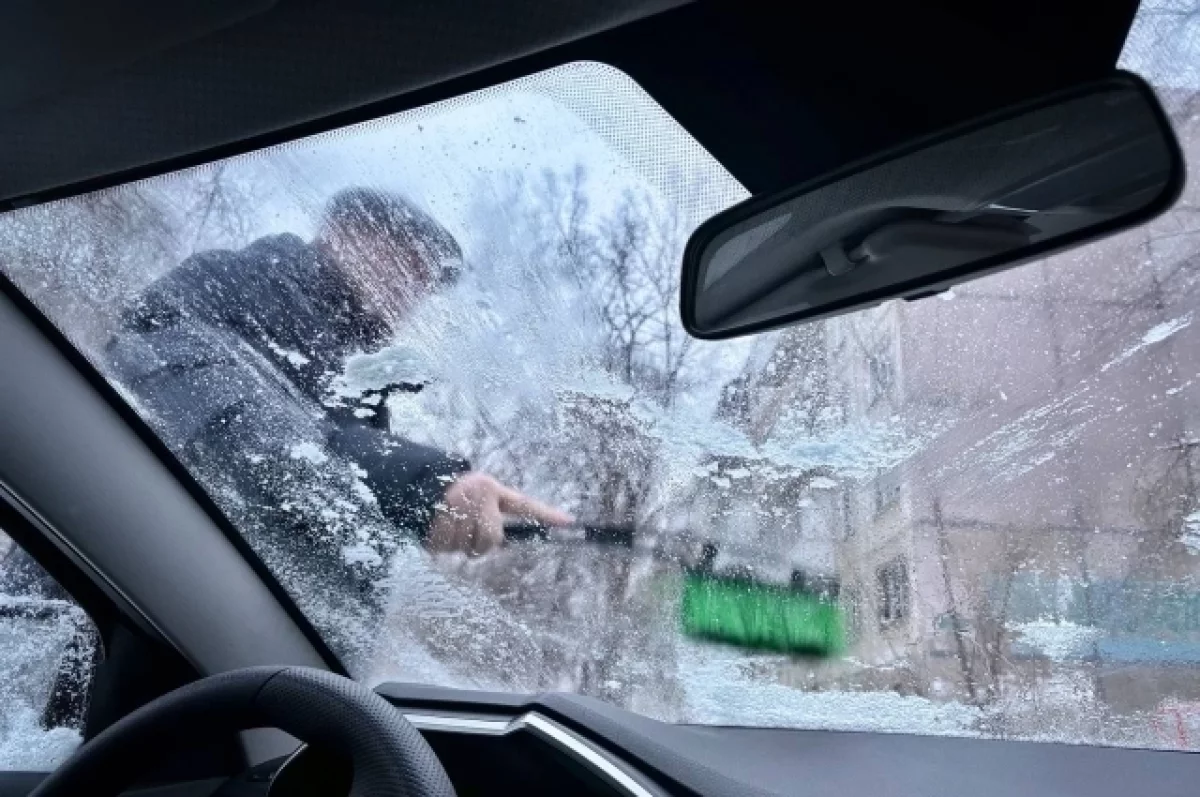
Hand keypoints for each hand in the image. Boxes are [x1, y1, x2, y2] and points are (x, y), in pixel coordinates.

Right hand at [427, 472, 572, 554]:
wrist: (419, 485)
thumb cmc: (457, 492)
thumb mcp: (481, 492)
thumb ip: (497, 512)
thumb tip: (505, 543)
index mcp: (491, 489)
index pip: (524, 505)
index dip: (546, 515)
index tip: (570, 522)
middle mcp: (478, 499)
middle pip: (492, 539)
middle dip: (482, 542)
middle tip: (468, 528)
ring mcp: (457, 512)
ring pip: (470, 548)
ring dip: (460, 544)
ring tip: (450, 524)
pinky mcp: (439, 525)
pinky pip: (448, 550)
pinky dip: (443, 546)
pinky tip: (438, 529)